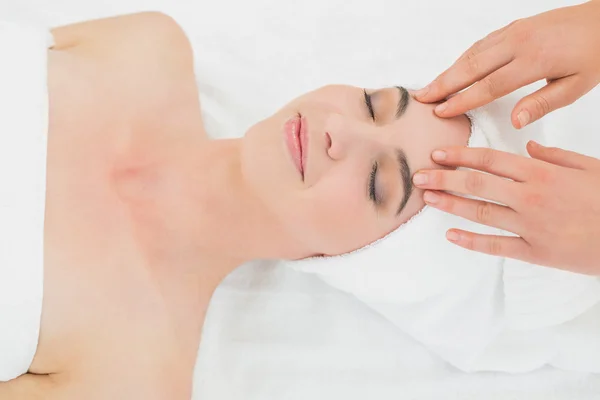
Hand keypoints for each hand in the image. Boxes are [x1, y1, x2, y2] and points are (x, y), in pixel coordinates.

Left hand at [412, 142, 599, 274]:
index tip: (437, 153)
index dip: (460, 155)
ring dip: (450, 204)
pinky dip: (471, 241)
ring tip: (427, 198)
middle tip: (418, 176)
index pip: (490, 160)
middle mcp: (529, 197)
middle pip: (476, 184)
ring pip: (480, 212)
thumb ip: (555, 156)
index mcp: (541, 173)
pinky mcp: (535, 253)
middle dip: (444, 178)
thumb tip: (528, 147)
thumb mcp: (589, 166)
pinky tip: (450, 235)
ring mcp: (530, 227)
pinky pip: (496, 246)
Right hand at [415, 1, 599, 128]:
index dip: (463, 100)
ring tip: (429, 87)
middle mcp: (519, 43)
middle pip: (472, 67)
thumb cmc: (594, 55)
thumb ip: (543, 103)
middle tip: (421, 99)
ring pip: (472, 53)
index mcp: (534, 60)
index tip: (442, 112)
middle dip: (443, 84)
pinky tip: (452, 69)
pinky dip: (462, 58)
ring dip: (448, 71)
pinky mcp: (513, 27)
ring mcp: (514, 32)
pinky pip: (481, 43)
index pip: (490, 85)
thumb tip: (515, 122)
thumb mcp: (576, 86)